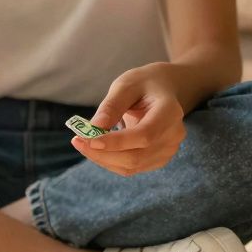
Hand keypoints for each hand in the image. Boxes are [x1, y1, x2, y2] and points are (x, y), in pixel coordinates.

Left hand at [73, 62, 185, 176]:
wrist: (164, 90)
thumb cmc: (144, 84)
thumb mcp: (126, 84)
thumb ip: (112, 105)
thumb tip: (94, 127)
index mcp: (170, 112)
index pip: (145, 135)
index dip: (117, 142)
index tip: (89, 140)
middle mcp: (173, 135)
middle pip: (136, 156)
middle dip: (103, 153)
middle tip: (78, 140)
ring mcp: (168, 150)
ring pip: (132, 166)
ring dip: (103, 159)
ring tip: (83, 142)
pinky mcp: (159, 159)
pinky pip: (131, 168)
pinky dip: (110, 161)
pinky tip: (97, 148)